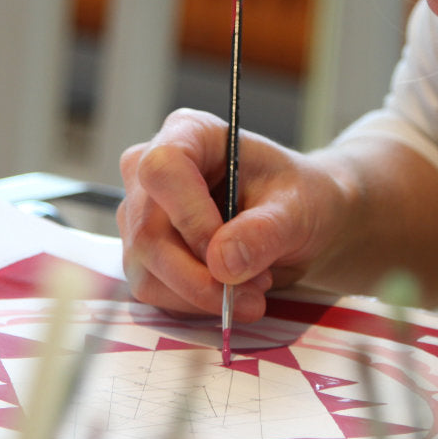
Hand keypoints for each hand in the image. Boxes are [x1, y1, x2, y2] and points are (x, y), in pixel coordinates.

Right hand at [117, 109, 347, 321]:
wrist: (296, 223)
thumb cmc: (297, 198)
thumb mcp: (297, 208)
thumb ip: (265, 230)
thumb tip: (222, 263)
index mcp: (189, 134)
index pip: (162, 170)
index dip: (190, 217)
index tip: (228, 255)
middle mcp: (150, 171)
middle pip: (147, 231)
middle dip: (201, 277)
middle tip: (254, 293)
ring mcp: (139, 216)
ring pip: (146, 270)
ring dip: (202, 295)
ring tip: (253, 290)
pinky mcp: (143, 256)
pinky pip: (154, 292)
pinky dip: (195, 304)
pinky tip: (231, 293)